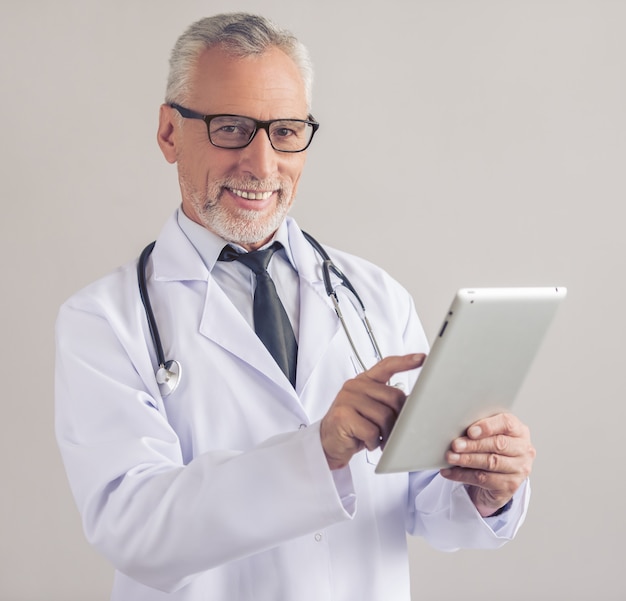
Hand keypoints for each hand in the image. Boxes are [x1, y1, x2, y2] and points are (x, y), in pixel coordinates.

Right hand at [320, 354, 425, 469]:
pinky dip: (373, 441)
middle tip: (392, 431)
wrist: (328, 442)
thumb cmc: (353, 426)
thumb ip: (388, 401)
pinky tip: (367, 441)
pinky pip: (372, 431)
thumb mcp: (371, 409)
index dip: (405, 362)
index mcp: (364, 381)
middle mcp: (355, 386)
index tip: (421, 358)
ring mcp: (347, 399)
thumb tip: (414, 403)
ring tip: (377, 438)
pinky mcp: (343, 415)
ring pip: (384, 416)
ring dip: (385, 434)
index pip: (386, 365)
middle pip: (393, 397)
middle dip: (398, 419)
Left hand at [440, 413, 535, 516]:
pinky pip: (483, 479)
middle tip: (455, 445)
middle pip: (498, 444)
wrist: (497, 477)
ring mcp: (519, 469)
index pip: (507, 423)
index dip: (488, 426)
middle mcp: (523, 450)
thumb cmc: (490, 448)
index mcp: (519, 431)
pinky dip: (463, 475)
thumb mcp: (488, 435)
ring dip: (467, 460)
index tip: (470, 431)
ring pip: (491, 463)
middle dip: (474, 445)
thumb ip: (479, 429)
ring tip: (450, 457)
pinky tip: (449, 472)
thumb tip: (455, 426)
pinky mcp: (510, 486)